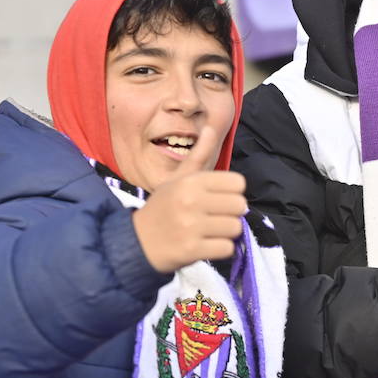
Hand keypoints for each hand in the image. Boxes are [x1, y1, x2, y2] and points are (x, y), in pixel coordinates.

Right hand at [131, 123, 245, 272]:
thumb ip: (198, 154)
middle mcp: (191, 201)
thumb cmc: (163, 207)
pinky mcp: (191, 250)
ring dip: (226, 232)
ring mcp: (191, 227)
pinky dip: (220, 249)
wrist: (137, 241)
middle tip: (215, 216)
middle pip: (240, 206)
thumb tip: (209, 127)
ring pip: (235, 228)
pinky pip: (226, 248)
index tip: (219, 198)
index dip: (232, 192)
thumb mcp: (178, 177)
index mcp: (190, 182)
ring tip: (210, 231)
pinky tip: (206, 244)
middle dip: (231, 213)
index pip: (237, 183)